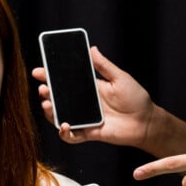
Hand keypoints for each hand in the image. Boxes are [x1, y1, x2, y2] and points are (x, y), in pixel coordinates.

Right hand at [32, 46, 157, 147]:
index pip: (65, 81)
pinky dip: (65, 133)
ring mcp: (85, 119)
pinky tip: (64, 125)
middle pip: (58, 99)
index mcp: (89, 88)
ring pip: (60, 116)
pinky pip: (72, 136)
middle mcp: (84, 103)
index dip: (50, 76)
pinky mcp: (89, 133)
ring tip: (47, 105)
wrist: (147, 121)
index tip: (39, 71)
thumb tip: (92, 49)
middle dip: (46, 94)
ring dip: (50, 112)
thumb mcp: (120, 78)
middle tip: (43, 89)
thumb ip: (104, 66)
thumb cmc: (137, 98)